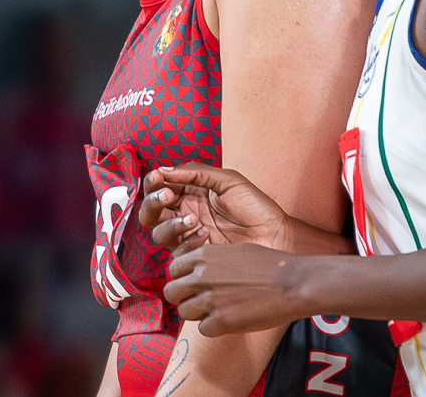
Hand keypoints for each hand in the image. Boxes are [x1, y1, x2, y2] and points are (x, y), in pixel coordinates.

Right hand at [139, 163, 288, 255]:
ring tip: (193, 219)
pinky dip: (186, 241)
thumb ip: (195, 173)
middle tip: (167, 196)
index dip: (153, 183)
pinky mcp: (196, 256)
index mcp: (189, 194)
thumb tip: (163, 170)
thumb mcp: (227, 181)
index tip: (158, 177)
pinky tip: (205, 234)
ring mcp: (188, 236)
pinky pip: (176, 252)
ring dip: (169, 225)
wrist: (275, 235)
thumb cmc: (256, 206)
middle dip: (152, 203)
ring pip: (157, 233)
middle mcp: (184, 214)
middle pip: (149, 213)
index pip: (158, 188)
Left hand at [163, 243, 304, 335]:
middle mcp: (201, 276)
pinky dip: (213, 328)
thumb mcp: (236, 251)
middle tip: (197, 302)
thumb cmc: (270, 265)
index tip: (192, 284)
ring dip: (197, 314)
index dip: (182, 278)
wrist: (291, 283)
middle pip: (171, 292)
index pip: (173, 269)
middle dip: (182, 298)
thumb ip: (213, 260)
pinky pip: (203, 329)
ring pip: (184, 312)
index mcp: (204, 256)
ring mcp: (210, 299)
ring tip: (216, 312)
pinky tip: (228, 321)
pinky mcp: (221, 321)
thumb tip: (198, 270)